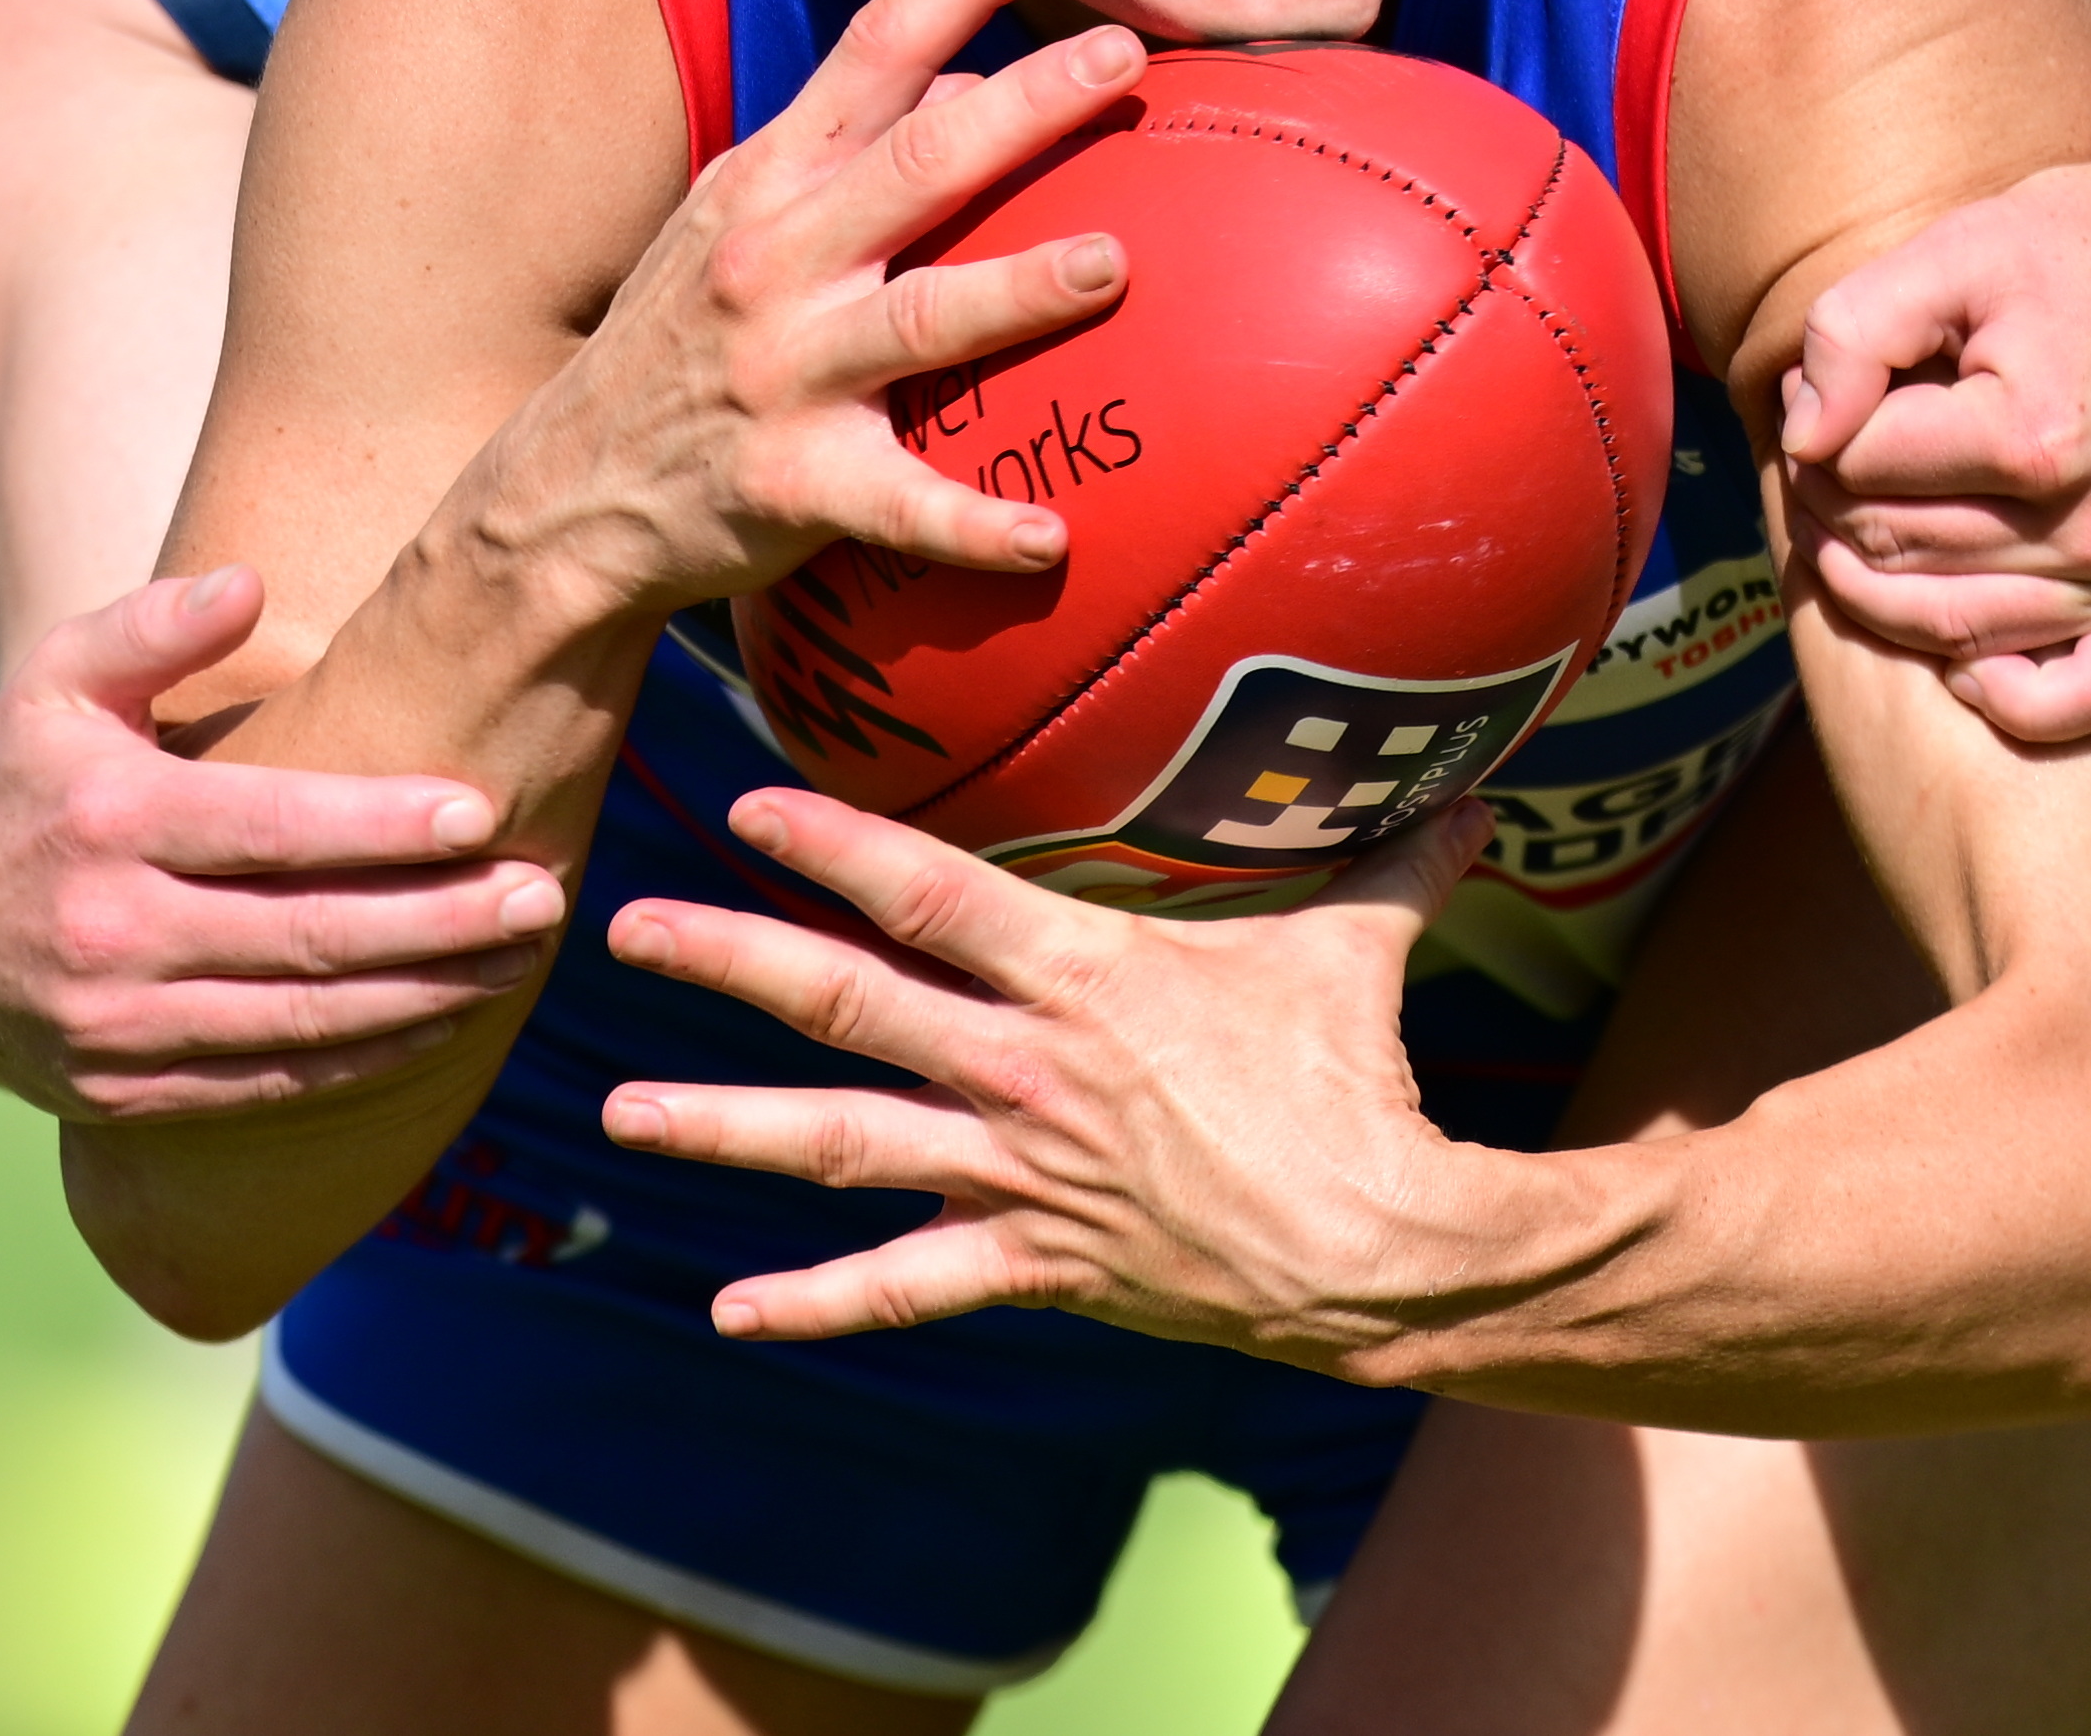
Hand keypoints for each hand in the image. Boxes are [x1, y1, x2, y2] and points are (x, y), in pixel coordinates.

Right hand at [0, 568, 565, 1121]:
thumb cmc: (19, 776)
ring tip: (519, 957)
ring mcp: (116, 1025)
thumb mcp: (56, 681)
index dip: (380, 823)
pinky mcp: (124, 1092)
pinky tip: (441, 1024)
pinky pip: (267, 1084)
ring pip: (302, 1023)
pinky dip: (362, 1061)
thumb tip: (245, 582)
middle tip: (541, 896)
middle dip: (439, 920)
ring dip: (423, 996)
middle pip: (308, 936)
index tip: (479, 809)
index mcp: (111, 822)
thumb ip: (150, 625)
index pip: (269, 827)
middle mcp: (112, 931)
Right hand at [460, 0, 1147, 618]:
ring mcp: (782, 373)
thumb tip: (971, 80)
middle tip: (1122, 59)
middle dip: (1025, 106)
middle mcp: (774, 261)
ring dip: (1019, 290)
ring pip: (920, 320)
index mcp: (770, 182)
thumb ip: (846, 153)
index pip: (872, 49)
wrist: (562, 496)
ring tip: (1113, 264)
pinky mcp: (791, 486)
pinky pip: (899, 504)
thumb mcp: (736, 221)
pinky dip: (975, 526)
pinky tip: (1052, 539)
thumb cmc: (681, 341)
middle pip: (918, 164)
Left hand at [599, 791, 1507, 1365]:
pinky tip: (726, 1309)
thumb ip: (1389, 857)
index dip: (834, 845)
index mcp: (1085, 976)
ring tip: (620, 1115)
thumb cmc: (1357, 1085)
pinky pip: (908, 1287)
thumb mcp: (1357, 950)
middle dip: (729, 962)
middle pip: (849, 1004)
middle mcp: (1027, 1070)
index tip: (742, 804)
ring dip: (726, 1128)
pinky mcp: (1035, 1265)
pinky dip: (816, 1302)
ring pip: (845, 1143)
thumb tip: (1469, 781)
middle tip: (623, 929)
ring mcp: (1019, 1172)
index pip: (932, 894)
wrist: (1378, 1251)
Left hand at [1781, 91, 2090, 738]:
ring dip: (1877, 588)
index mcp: (2035, 438)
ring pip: (1954, 626)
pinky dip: (2010, 697)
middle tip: (1821, 460)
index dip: (1812, 428)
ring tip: (1852, 528)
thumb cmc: (2088, 241)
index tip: (1813, 396)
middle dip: (1831, 504)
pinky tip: (1959, 661)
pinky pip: (2088, 699)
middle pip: (1896, 551)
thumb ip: (1855, 332)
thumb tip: (1802, 435)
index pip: (1860, 469)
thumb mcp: (1957, 247)